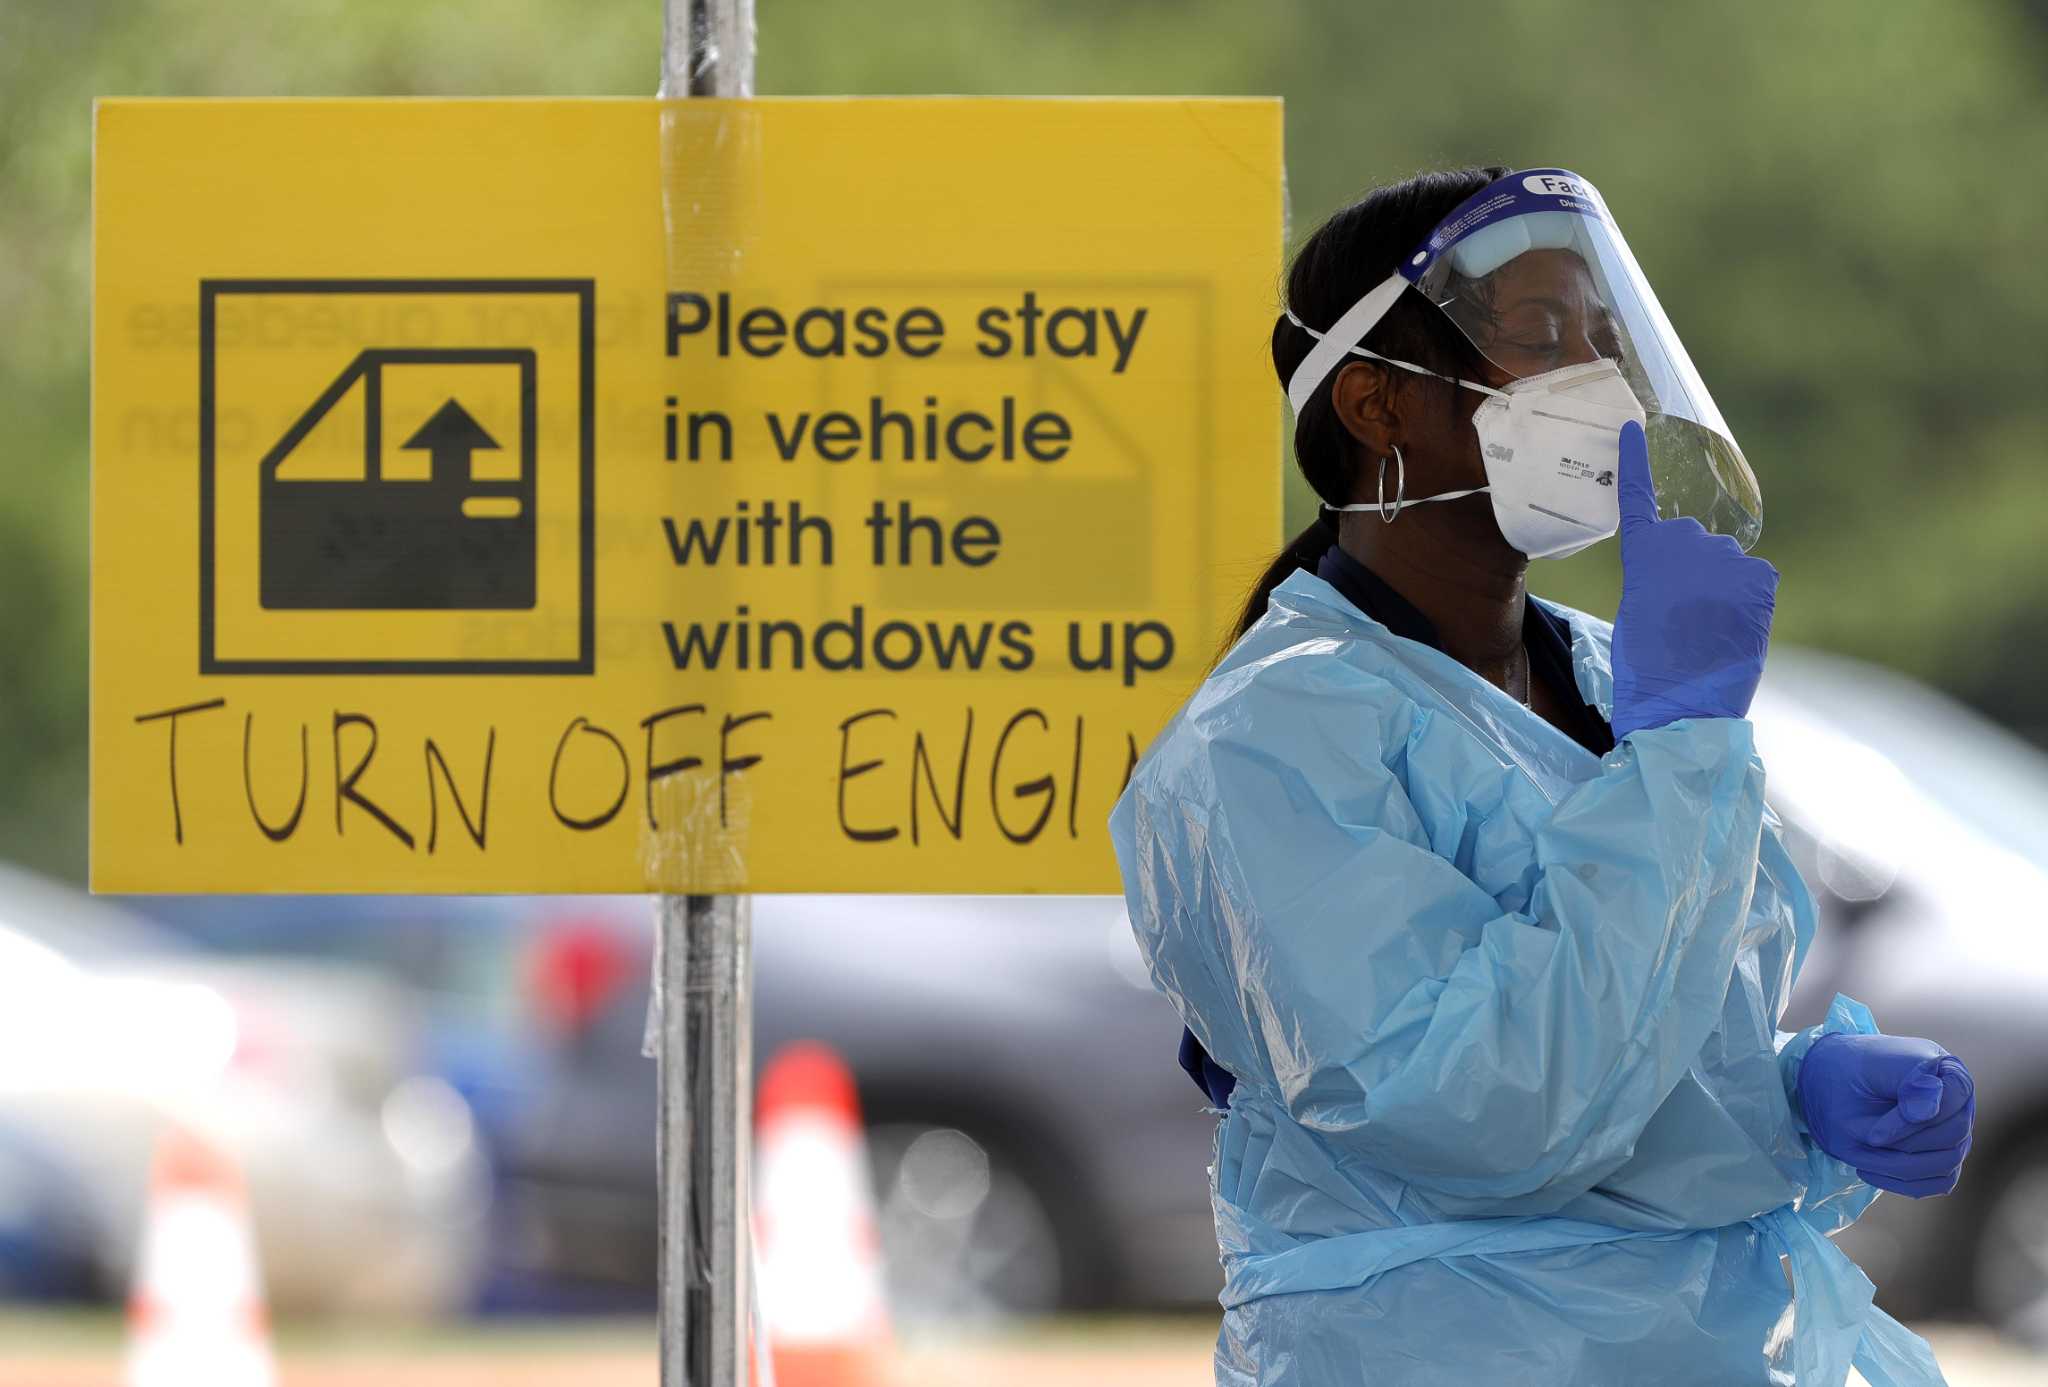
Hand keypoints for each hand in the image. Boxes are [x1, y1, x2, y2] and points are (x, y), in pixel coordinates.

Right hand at [1609, 420, 1778, 740]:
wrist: (1681, 704)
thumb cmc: (1647, 669)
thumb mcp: (1637, 614)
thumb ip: (1658, 579)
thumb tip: (1689, 574)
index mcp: (1644, 555)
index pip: (1639, 500)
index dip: (1635, 464)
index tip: (1634, 429)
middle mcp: (1686, 547)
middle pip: (1693, 542)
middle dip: (1691, 568)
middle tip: (1682, 613)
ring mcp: (1727, 561)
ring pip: (1727, 564)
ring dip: (1721, 588)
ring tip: (1708, 629)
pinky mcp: (1761, 579)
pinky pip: (1755, 578)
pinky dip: (1748, 599)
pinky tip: (1734, 626)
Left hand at [1797, 1033, 1974, 1196]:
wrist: (1836, 1084)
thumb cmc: (1857, 1070)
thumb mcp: (1873, 1066)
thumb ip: (1907, 1082)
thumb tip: (1927, 1113)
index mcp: (1950, 1074)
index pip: (1950, 1101)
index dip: (1910, 1123)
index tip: (1873, 1135)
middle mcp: (1960, 1107)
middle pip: (1953, 1137)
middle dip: (1905, 1143)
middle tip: (1867, 1140)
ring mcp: (1955, 1137)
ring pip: (1945, 1164)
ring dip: (1900, 1166)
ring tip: (1864, 1153)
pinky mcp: (1942, 1163)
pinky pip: (1937, 1183)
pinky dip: (1902, 1183)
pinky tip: (1868, 1171)